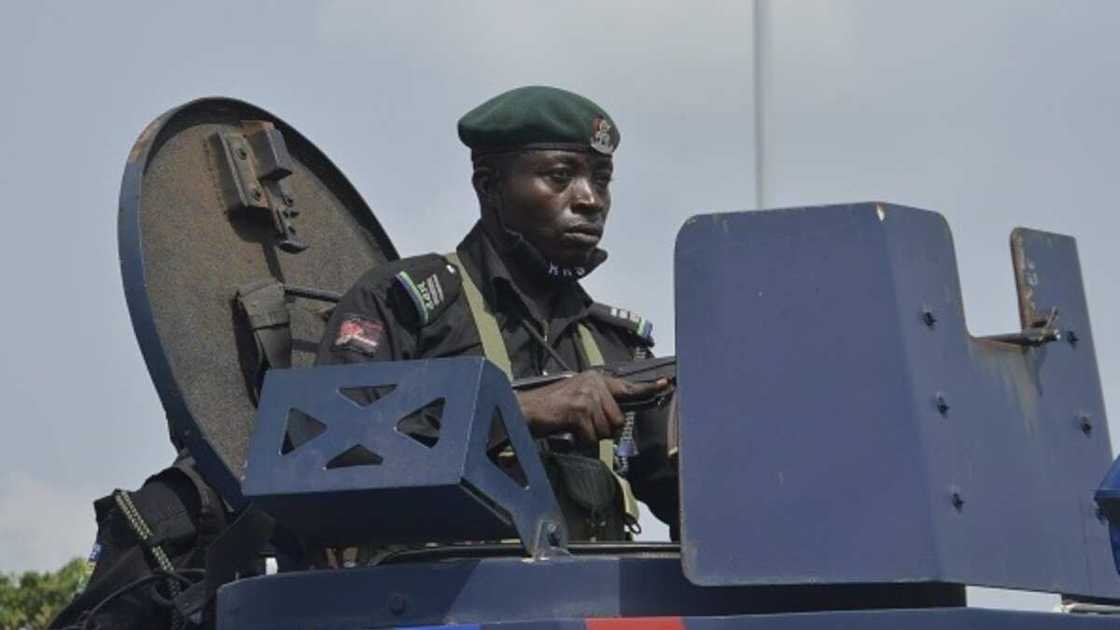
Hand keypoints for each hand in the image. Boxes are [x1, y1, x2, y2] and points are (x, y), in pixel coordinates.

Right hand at [516, 371, 670, 443]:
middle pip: (617, 419)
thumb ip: (600, 403)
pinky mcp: (580, 410)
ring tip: (573, 426)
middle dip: (602, 428)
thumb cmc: (551, 408)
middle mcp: (594, 384)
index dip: (648, 388)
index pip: (627, 387)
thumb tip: (618, 418)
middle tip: (583, 424)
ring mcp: (587, 396)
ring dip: (590, 434)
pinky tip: (569, 430)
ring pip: (606, 429)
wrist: (525, 409)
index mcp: (595, 379)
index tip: (665, 383)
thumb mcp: (579, 397)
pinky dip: (580, 440)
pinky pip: (592, 437)